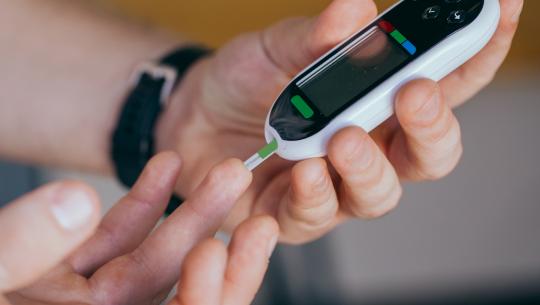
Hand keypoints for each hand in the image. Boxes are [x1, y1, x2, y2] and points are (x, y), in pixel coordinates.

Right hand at [2, 152, 276, 304]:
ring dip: (191, 212)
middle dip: (213, 238)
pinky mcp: (78, 264)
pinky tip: (168, 166)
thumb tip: (78, 197)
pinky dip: (143, 200)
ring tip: (228, 172)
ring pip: (156, 255)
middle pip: (174, 284)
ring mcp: (91, 291)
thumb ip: (19, 245)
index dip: (205, 293)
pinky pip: (122, 235)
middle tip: (251, 198)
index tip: (224, 246)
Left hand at [157, 0, 522, 243]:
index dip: (479, 53)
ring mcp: (336, 184)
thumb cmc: (244, 79)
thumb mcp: (277, 48)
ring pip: (383, 192)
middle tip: (412, 93)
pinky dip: (316, 192)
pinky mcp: (297, 213)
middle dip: (432, 127)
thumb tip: (355, 9)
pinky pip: (319, 214)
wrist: (190, 115)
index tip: (497, 12)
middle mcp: (370, 146)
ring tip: (344, 137)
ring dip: (370, 166)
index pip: (447, 84)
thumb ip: (317, 37)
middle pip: (431, 153)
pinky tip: (304, 169)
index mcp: (379, 101)